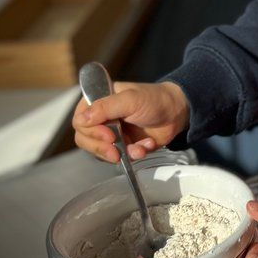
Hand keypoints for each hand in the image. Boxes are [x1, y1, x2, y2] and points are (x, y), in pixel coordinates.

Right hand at [72, 80, 188, 162]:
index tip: (109, 135)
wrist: (177, 113)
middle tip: (116, 151)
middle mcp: (101, 117)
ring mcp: (110, 133)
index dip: (91, 131)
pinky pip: (118, 157)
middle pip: (85, 139)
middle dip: (102, 148)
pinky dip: (133, 154)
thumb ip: (106, 108)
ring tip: (138, 148)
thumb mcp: (130, 100)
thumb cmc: (154, 99)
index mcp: (98, 101)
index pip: (80, 121)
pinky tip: (146, 146)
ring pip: (99, 151)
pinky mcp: (122, 146)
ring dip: (119, 153)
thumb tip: (82, 120)